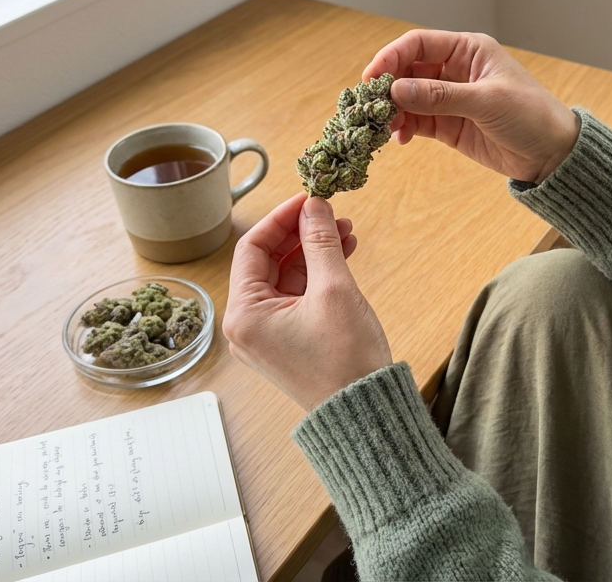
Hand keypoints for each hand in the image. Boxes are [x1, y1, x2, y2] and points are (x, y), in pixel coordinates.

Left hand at [222, 192, 392, 410]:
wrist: (366, 414)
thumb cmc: (346, 360)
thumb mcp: (334, 289)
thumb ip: (320, 241)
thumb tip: (314, 205)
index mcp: (245, 314)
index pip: (252, 247)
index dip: (282, 218)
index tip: (309, 198)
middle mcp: (247, 326)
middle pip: (267, 261)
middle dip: (301, 233)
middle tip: (332, 213)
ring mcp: (267, 336)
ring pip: (285, 278)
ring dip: (312, 252)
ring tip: (346, 232)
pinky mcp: (287, 342)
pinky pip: (296, 297)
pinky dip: (316, 275)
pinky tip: (342, 255)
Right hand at [364, 30, 580, 183]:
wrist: (552, 154)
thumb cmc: (531, 116)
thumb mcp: (487, 101)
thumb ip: (441, 96)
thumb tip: (398, 91)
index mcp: (468, 50)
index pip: (419, 44)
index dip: (392, 57)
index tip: (373, 77)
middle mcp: (456, 70)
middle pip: (408, 70)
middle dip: (388, 87)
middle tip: (372, 106)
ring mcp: (450, 98)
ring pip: (408, 97)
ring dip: (393, 110)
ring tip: (385, 127)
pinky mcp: (448, 125)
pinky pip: (416, 121)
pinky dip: (403, 128)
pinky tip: (399, 139)